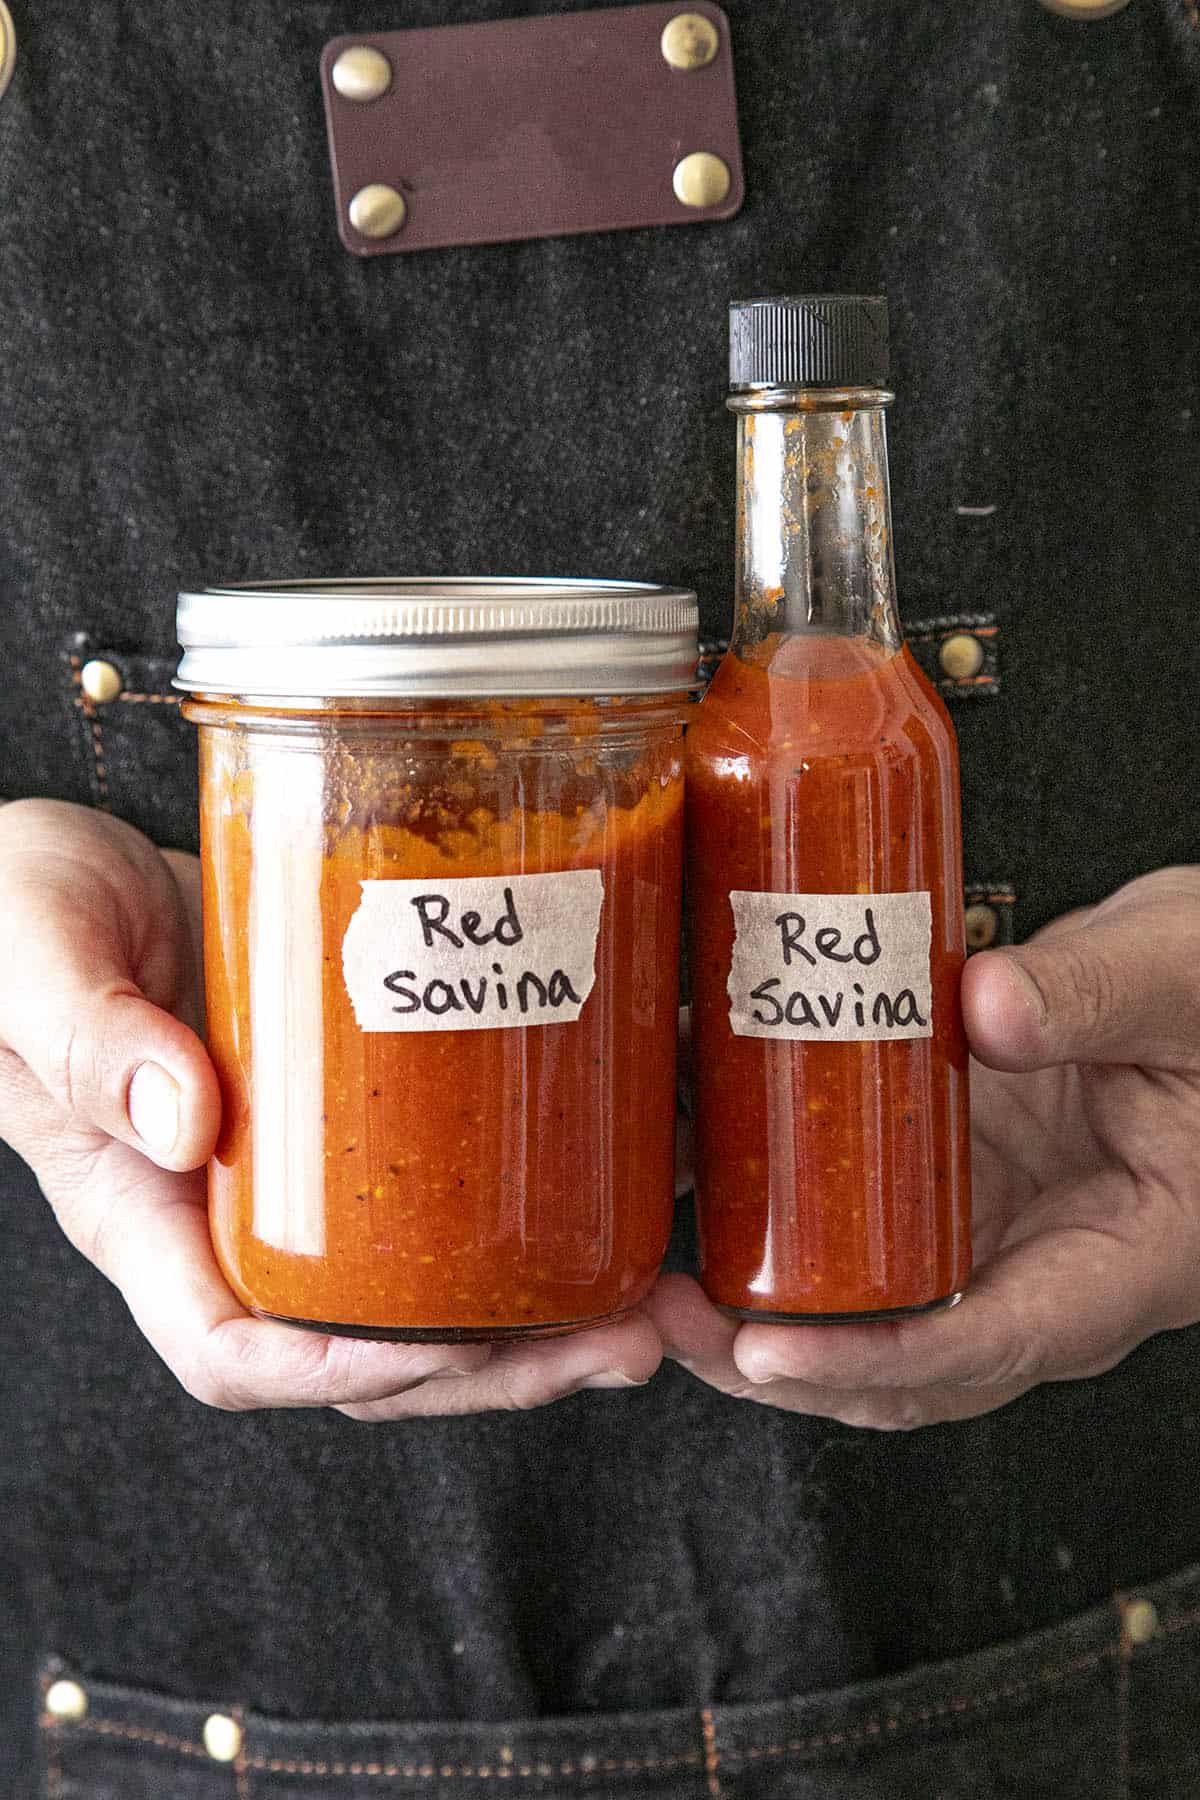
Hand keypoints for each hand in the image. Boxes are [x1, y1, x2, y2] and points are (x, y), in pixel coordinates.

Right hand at [0, 802, 659, 1417]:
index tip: (457, 1348)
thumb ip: (84, 1034)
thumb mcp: (24, 954)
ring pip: (429, 1281)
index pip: (239, 1350)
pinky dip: (546, 1187)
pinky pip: (449, 1175)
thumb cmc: (4, 910)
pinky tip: (633, 1154)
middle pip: (370, 1347)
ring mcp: (301, 1167)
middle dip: (500, 1365)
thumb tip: (187, 1124)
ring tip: (657, 1287)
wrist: (48, 868)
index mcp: (145, 1209)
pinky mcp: (355, 1103)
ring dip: (547, 1305)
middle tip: (623, 1341)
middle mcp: (234, 1213)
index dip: (348, 1373)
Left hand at [647, 867, 1199, 1427]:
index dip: (870, 1361)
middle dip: (771, 1357)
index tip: (767, 1352)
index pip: (987, 1345)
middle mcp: (1039, 1267)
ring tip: (651, 1260)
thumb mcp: (1185, 979)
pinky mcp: (946, 1178)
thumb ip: (1098, 994)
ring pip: (862, 1303)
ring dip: (752, 1300)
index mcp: (1119, 1262)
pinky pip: (853, 1223)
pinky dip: (773, 1208)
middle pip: (897, 1360)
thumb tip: (984, 1010)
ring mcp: (986, 1229)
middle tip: (663, 1310)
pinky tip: (704, 1155)